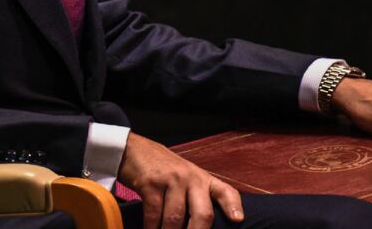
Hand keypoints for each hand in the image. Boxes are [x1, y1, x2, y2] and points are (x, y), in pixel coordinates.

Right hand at [118, 132, 243, 228]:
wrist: (134, 149)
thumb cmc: (162, 169)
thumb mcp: (185, 178)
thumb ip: (196, 197)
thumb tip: (201, 226)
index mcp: (203, 179)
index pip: (225, 192)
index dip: (233, 207)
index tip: (238, 220)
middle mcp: (191, 178)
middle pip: (202, 214)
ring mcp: (171, 180)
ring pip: (175, 218)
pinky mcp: (150, 183)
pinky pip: (154, 213)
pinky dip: (152, 228)